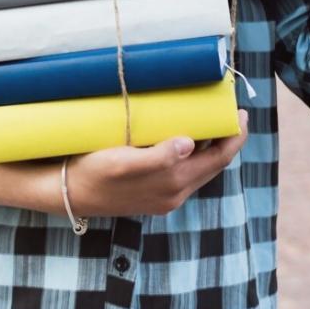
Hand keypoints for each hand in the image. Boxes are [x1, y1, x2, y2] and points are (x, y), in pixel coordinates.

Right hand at [64, 111, 247, 217]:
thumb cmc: (93, 173)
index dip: (233, 138)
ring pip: (199, 169)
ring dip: (211, 147)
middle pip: (213, 165)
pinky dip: (194, 154)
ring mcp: (164, 196)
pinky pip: (185, 172)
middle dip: (226, 140)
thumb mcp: (122, 161)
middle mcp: (174, 194)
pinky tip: (185, 139)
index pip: (217, 160)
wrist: (69, 194)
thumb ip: (158, 157)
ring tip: (212, 121)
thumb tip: (189, 143)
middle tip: (230, 112)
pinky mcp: (153, 194)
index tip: (240, 113)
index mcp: (172, 185)